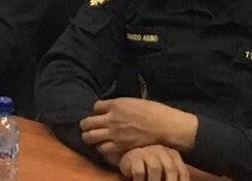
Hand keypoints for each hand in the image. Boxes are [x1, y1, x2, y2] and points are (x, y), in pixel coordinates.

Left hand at [81, 98, 197, 157]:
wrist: (165, 126)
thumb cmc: (154, 112)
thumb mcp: (133, 102)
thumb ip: (120, 105)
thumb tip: (112, 107)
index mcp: (115, 104)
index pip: (95, 107)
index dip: (97, 111)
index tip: (100, 115)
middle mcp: (111, 118)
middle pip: (86, 123)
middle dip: (85, 125)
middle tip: (88, 128)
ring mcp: (114, 133)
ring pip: (90, 137)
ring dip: (90, 138)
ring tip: (93, 139)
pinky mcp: (120, 146)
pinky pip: (102, 149)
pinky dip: (101, 149)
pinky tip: (105, 148)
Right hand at [116, 145, 189, 180]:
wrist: (129, 161)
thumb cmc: (151, 170)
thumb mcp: (165, 171)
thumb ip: (173, 176)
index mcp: (173, 155)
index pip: (183, 171)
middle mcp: (161, 150)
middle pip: (171, 169)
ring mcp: (146, 151)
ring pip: (155, 168)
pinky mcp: (132, 156)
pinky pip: (139, 172)